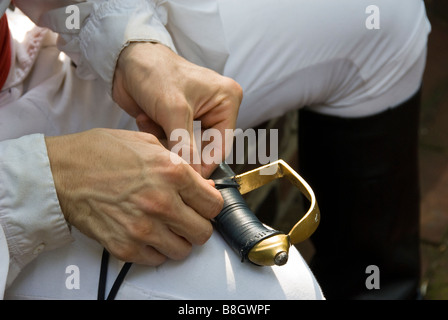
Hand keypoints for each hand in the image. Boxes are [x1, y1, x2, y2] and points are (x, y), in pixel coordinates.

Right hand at [45, 128, 222, 265]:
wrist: (60, 173)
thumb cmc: (99, 154)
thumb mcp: (147, 143)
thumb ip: (180, 164)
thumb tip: (202, 186)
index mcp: (172, 173)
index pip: (214, 204)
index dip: (210, 205)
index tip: (203, 206)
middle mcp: (162, 202)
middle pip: (203, 232)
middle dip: (198, 225)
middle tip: (186, 217)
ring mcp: (143, 228)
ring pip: (183, 250)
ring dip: (178, 240)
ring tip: (165, 227)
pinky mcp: (125, 247)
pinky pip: (156, 260)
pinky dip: (155, 250)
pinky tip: (146, 234)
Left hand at [112, 42, 242, 177]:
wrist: (125, 61)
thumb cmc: (155, 73)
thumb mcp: (173, 111)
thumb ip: (186, 147)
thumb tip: (193, 177)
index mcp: (227, 100)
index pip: (221, 146)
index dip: (204, 166)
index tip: (187, 181)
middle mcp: (217, 109)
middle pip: (205, 149)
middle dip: (180, 149)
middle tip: (162, 146)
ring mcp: (198, 116)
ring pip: (187, 149)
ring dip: (166, 141)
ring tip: (152, 121)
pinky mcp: (180, 121)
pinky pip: (174, 143)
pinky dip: (158, 136)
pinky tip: (147, 118)